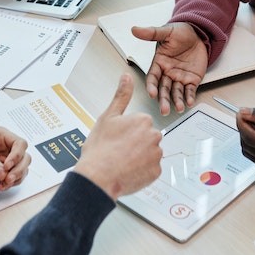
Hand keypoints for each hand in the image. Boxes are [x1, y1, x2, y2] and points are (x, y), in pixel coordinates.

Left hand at [0, 127, 30, 191]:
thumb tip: (2, 172)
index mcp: (0, 136)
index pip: (20, 144)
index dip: (17, 156)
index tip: (7, 166)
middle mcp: (2, 148)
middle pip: (23, 158)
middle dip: (19, 169)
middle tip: (8, 179)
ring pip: (19, 169)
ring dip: (16, 178)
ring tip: (4, 184)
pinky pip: (8, 179)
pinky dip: (9, 184)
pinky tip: (0, 186)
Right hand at [74, 73, 161, 200]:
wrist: (98, 177)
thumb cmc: (101, 148)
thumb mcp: (108, 116)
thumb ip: (121, 95)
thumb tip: (126, 77)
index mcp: (143, 120)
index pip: (139, 124)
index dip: (126, 131)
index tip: (117, 138)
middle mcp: (154, 135)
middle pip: (146, 138)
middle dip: (135, 143)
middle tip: (118, 150)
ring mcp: (156, 155)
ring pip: (149, 153)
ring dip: (139, 157)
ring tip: (121, 162)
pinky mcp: (156, 172)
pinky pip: (150, 169)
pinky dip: (141, 171)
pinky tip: (127, 171)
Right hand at [132, 22, 207, 114]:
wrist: (199, 33)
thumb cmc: (181, 32)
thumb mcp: (167, 31)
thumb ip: (151, 33)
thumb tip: (135, 29)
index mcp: (159, 63)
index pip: (153, 77)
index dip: (152, 86)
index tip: (152, 93)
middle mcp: (168, 72)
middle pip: (163, 89)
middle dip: (163, 99)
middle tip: (164, 109)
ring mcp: (180, 77)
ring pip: (176, 92)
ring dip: (177, 101)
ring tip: (179, 108)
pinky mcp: (192, 79)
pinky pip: (190, 90)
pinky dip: (189, 96)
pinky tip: (190, 101)